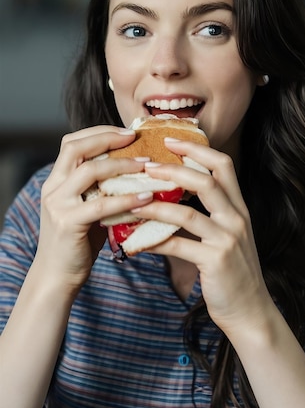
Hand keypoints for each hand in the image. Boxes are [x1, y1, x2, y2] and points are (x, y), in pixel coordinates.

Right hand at [35, 126, 152, 292]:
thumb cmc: (78, 240)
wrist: (57, 275)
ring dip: (122, 165)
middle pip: (76, 147)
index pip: (71, 142)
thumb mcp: (86, 206)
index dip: (99, 132)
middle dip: (107, 138)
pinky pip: (102, 204)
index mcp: (56, 180)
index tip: (126, 132)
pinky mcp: (69, 223)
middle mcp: (53, 187)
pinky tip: (147, 196)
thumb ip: (100, 187)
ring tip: (146, 165)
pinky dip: (127, 198)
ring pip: (90, 171)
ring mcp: (58, 204)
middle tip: (135, 138)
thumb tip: (136, 168)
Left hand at [132, 138, 272, 335]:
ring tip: (132, 199)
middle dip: (175, 168)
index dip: (198, 149)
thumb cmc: (231, 272)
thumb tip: (168, 198)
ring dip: (156, 205)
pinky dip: (154, 241)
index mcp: (238, 208)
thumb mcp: (226, 236)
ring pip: (187, 213)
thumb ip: (206, 215)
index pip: (223, 165)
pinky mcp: (216, 262)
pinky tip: (135, 240)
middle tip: (147, 164)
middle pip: (208, 180)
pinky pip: (178, 246)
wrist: (250, 312)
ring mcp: (228, 240)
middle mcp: (236, 218)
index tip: (171, 140)